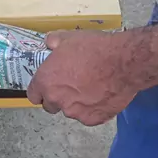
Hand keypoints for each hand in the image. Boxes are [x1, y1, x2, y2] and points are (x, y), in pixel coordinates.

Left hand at [27, 29, 141, 125]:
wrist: (123, 63)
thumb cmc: (95, 49)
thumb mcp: (70, 38)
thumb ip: (54, 42)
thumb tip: (50, 43)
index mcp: (46, 81)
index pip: (33, 95)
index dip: (40, 90)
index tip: (48, 86)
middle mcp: (57, 100)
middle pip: (51, 106)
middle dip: (58, 98)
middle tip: (72, 86)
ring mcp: (75, 112)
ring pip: (71, 111)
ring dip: (77, 104)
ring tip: (92, 88)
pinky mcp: (93, 119)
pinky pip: (89, 116)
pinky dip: (94, 109)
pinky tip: (102, 95)